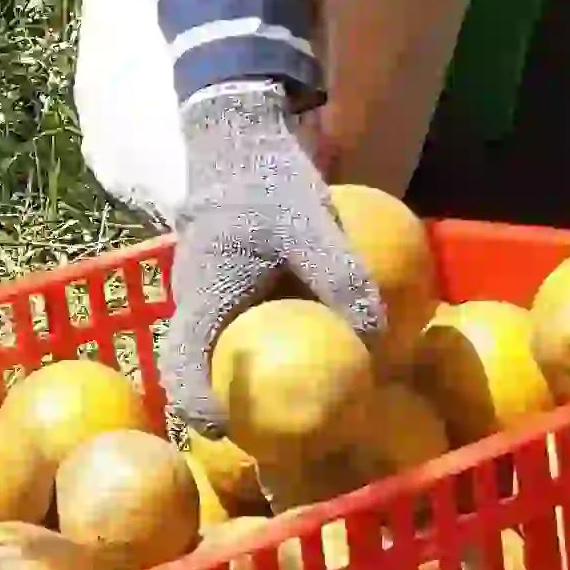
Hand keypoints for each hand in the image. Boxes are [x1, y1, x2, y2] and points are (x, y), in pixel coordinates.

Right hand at [158, 81, 383, 434]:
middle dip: (230, 409)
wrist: (236, 132)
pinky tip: (304, 349)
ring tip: (295, 402)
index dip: (203, 412)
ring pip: (214, 351)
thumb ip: (345, 281)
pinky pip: (231, 328)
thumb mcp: (313, 227)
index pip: (185, 372)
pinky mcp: (219, 282)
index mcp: (205, 299)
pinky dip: (256, 348)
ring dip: (243, 380)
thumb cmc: (266, 180)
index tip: (235, 437)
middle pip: (197, 372)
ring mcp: (201, 293)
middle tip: (277, 435)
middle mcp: (194, 303)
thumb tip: (385, 344)